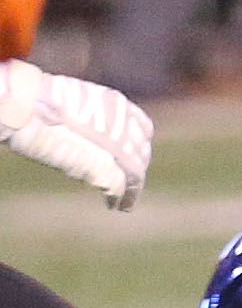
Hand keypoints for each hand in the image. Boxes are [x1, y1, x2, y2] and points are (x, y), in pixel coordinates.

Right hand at [0, 59, 152, 208]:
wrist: (32, 108)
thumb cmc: (41, 102)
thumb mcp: (75, 105)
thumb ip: (89, 118)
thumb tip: (87, 133)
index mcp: (118, 104)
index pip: (142, 128)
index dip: (138, 141)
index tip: (133, 152)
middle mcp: (126, 126)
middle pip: (141, 152)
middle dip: (135, 165)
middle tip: (128, 180)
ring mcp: (123, 148)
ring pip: (136, 172)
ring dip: (131, 187)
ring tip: (123, 201)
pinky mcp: (112, 169)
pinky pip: (123, 188)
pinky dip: (122, 199)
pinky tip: (114, 206)